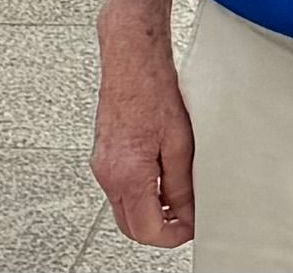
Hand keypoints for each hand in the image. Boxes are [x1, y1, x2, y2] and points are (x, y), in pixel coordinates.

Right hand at [92, 19, 194, 247]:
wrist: (131, 57)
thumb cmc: (152, 88)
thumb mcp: (180, 142)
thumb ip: (181, 184)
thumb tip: (187, 213)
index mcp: (127, 175)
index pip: (147, 230)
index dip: (173, 235)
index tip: (191, 227)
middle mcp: (108, 174)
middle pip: (130, 226)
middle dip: (158, 228)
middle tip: (185, 218)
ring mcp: (101, 164)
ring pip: (123, 208)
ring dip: (148, 210)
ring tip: (175, 196)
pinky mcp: (103, 154)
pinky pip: (119, 187)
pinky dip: (138, 192)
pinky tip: (158, 177)